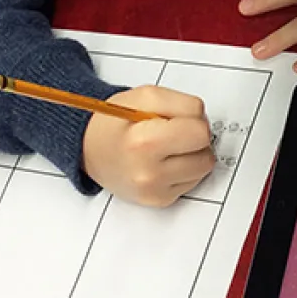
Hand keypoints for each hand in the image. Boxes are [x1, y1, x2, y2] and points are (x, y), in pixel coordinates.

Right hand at [82, 86, 214, 207]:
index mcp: (143, 142)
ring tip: (168, 146)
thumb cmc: (117, 122)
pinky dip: (184, 169)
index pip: (200, 132)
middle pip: (206, 154)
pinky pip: (193, 182)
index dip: (193, 119)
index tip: (176, 118)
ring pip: (203, 168)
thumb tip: (204, 121)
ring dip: (193, 154)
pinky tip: (164, 161)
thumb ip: (181, 103)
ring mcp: (154, 191)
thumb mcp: (145, 96)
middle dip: (195, 138)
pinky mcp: (160, 201)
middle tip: (174, 131)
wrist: (90, 149)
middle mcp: (148, 173)